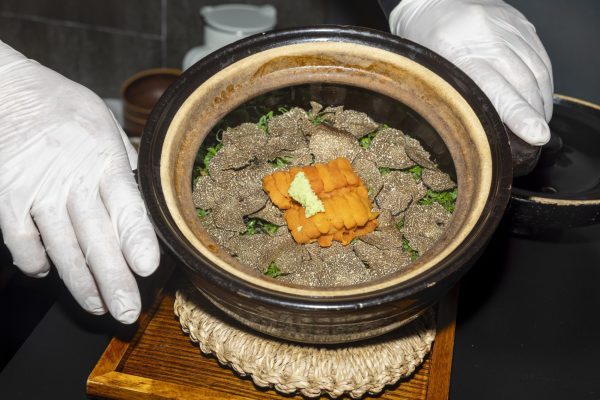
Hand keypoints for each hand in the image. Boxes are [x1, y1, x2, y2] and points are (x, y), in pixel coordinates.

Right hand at [0, 42, 159, 322]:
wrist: (5, 89)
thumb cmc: (61, 106)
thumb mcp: (103, 122)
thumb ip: (124, 161)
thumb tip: (145, 192)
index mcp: (103, 159)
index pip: (126, 205)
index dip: (137, 239)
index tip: (147, 268)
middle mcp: (72, 180)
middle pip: (97, 238)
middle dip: (113, 279)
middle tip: (128, 311)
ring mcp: (36, 192)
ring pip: (62, 248)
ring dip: (81, 283)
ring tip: (99, 307)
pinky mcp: (6, 199)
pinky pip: (22, 242)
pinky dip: (35, 262)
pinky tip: (47, 274)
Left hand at [389, 0, 552, 144]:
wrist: (431, 4)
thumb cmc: (423, 44)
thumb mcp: (428, 75)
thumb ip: (454, 99)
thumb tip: (484, 133)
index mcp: (455, 52)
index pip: (494, 88)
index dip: (518, 115)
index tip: (535, 135)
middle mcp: (485, 36)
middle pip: (522, 81)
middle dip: (535, 113)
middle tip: (537, 137)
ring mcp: (505, 25)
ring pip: (536, 69)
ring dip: (541, 100)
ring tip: (539, 120)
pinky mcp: (519, 21)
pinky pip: (539, 56)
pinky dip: (543, 81)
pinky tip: (538, 96)